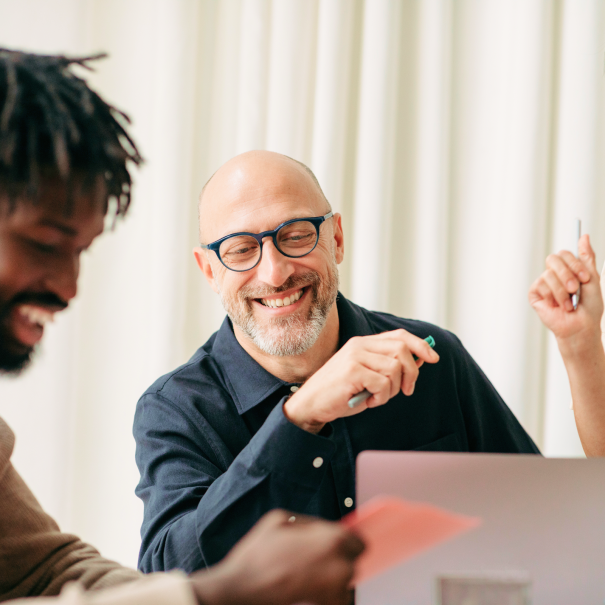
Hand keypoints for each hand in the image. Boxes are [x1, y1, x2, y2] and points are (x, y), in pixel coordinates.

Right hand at [189, 509, 363, 604]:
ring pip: (347, 579)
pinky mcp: (326, 604)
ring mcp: (334, 587)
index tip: (338, 543)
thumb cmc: (259, 553)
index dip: (346, 540)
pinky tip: (308, 585)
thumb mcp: (280, 519)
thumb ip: (307, 522)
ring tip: (311, 572)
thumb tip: (318, 528)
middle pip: (355, 559)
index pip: (358, 540)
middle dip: (342, 557)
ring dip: (335, 575)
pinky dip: (328, 593)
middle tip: (320, 558)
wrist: (243, 587)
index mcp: (332, 538)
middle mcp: (340, 563)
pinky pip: (338, 597)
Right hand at [283, 329, 439, 432]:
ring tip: (378, 397)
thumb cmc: (341, 393)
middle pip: (402, 350)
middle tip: (406, 391)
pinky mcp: (353, 371)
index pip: (399, 335)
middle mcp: (360, 345)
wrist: (311, 404)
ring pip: (395, 369)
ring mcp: (355, 356)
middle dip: (412, 373)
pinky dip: (381, 398)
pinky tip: (368, 402)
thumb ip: (388, 366)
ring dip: (393, 390)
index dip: (420, 345)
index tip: (433, 358)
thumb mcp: (367, 376)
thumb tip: (420, 359)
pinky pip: (383, 383)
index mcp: (363, 343)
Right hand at [528, 234, 603, 356]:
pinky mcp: (535, 293)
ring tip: (569, 303)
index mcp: (568, 269)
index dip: (575, 264)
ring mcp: (544, 283)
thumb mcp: (592, 279)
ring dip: (563, 291)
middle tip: (575, 289)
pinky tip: (558, 306)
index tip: (585, 277)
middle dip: (568, 275)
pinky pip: (542, 285)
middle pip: (554, 258)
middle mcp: (554, 274)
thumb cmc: (589, 307)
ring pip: (549, 274)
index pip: (565, 254)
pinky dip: (554, 297)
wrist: (581, 326)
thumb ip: (587, 257)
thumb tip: (584, 236)